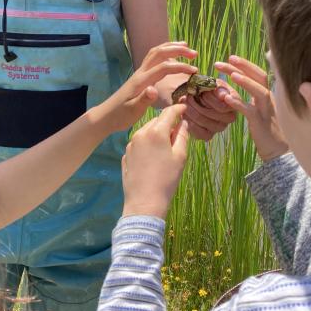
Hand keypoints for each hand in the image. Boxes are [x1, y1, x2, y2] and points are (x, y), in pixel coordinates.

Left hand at [101, 42, 197, 132]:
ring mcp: (140, 73)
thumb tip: (154, 89)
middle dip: (177, 50)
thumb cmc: (121, 115)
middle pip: (159, 53)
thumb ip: (144, 99)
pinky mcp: (140, 76)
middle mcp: (141, 73)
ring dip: (171, 47)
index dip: (180, 67)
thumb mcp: (133, 110)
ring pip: (155, 52)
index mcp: (142, 81)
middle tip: (194, 54)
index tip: (194, 71)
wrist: (106, 116)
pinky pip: (153, 58)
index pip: (164, 67)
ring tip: (186, 47)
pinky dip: (165, 53)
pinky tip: (172, 57)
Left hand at [122, 104, 188, 218]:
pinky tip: (153, 158)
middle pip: (157, 121)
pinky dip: (147, 144)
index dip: (178, 109)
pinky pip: (139, 143)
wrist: (144, 202)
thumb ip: (182, 135)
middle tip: (177, 133)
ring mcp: (131, 144)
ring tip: (165, 148)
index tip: (184, 108)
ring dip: (156, 133)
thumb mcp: (180, 156)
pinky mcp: (126, 155)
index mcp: (156, 132)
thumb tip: (183, 123)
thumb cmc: (167, 179)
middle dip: (167, 123)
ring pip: (146, 131)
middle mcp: (140, 133)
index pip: (168, 113)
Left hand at [182, 82, 236, 140]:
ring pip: (204, 122)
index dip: (209, 99)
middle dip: (197, 104)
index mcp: (234, 103)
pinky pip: (201, 134)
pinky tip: (185, 115)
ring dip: (191, 111)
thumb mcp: (214, 83)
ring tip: (185, 103)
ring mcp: (220, 127)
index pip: (222, 107)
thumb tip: (223, 96)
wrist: (196, 96)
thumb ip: (219, 88)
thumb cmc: (207, 87)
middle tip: (188, 97)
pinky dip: (190, 123)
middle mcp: (230, 117)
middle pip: (212, 114)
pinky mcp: (209, 135)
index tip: (201, 93)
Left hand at [214, 56, 288, 161]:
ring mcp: (266, 110)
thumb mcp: (256, 108)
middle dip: (245, 66)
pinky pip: (251, 111)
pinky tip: (227, 99)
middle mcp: (269, 99)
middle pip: (260, 76)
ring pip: (260, 92)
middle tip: (228, 59)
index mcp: (267, 94)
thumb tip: (231, 85)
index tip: (230, 58)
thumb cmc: (264, 127)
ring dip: (246, 82)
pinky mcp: (261, 123)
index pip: (258, 73)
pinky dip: (239, 103)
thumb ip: (247, 96)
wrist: (276, 149)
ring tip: (231, 75)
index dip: (245, 64)